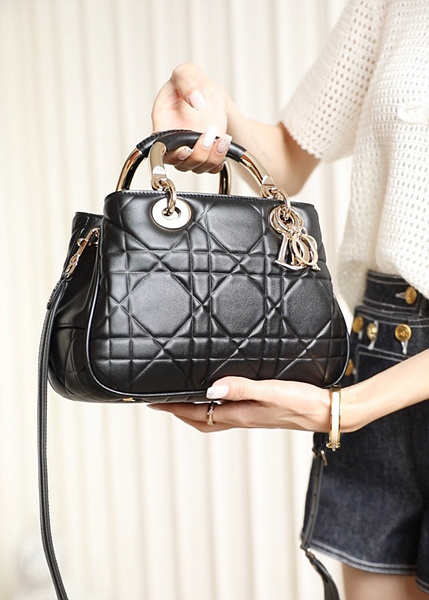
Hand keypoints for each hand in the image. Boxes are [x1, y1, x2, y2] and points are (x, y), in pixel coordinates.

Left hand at [149, 376, 330, 432]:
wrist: (326, 413)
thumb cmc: (302, 402)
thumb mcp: (271, 391)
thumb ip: (242, 388)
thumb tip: (211, 389)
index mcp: (240, 414)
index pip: (196, 413)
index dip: (173, 407)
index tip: (153, 401)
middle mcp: (241, 418)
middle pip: (200, 419)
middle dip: (178, 411)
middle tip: (160, 401)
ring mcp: (250, 417)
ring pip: (212, 417)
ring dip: (193, 410)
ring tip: (181, 399)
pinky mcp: (259, 412)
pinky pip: (228, 412)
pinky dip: (213, 407)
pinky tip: (218, 396)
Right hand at [151, 63, 232, 172]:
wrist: (209, 93)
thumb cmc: (192, 84)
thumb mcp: (186, 74)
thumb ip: (187, 83)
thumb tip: (196, 100)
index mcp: (162, 128)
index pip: (159, 151)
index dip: (171, 155)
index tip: (185, 149)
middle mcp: (175, 145)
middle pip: (181, 164)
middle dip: (197, 155)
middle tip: (208, 136)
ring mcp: (192, 152)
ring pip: (198, 167)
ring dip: (211, 157)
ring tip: (222, 138)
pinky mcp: (207, 155)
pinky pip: (212, 167)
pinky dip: (220, 159)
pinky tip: (225, 144)